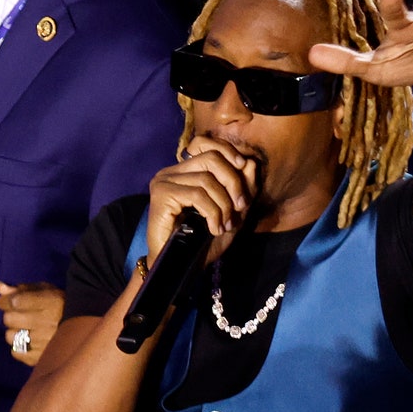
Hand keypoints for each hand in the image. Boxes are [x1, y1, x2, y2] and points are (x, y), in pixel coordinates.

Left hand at [0, 281, 63, 365]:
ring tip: (26, 329)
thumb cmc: (60, 305)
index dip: (6, 300)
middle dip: (10, 315)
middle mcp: (46, 322)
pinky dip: (18, 347)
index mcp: (49, 302)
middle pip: (9, 319)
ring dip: (15, 332)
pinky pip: (16, 352)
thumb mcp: (45, 291)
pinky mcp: (41, 358)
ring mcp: (44, 342)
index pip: (15, 301)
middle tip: (20, 315)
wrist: (85, 327)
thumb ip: (21, 289)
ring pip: (10, 336)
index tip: (9, 301)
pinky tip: (28, 342)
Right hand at [145, 134, 257, 264]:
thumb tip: (251, 162)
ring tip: (224, 225)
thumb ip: (241, 189)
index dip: (228, 151)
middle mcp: (170, 172)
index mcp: (184, 172)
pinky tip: (214, 229)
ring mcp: (164, 181)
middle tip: (239, 208)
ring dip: (223, 205)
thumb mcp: (231, 213)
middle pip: (211, 158)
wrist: (179, 267)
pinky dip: (212, 213)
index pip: (205, 144)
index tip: (244, 168)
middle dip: (233, 182)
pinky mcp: (161, 194)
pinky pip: (197, 195)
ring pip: (206, 179)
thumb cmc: (201, 243)